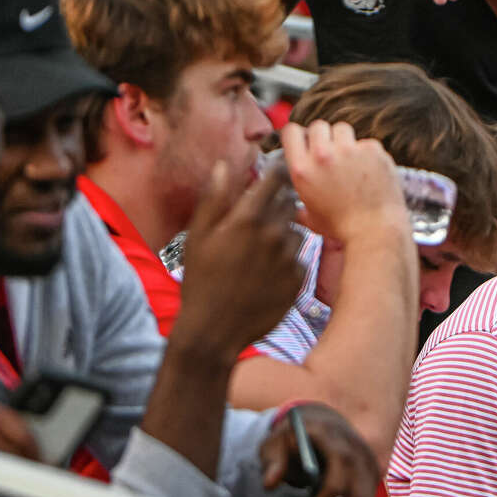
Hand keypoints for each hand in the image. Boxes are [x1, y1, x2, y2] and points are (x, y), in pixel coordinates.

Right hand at [178, 160, 304, 352]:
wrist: (214, 330)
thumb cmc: (201, 281)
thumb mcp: (198, 236)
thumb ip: (214, 198)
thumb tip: (223, 166)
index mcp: (248, 219)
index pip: (275, 180)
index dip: (276, 173)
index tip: (275, 172)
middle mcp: (275, 235)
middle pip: (289, 203)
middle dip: (278, 203)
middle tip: (261, 216)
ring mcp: (290, 259)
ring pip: (295, 231)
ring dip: (283, 232)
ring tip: (261, 250)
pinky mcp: (299, 280)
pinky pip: (299, 258)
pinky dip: (288, 259)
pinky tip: (268, 272)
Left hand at [260, 403, 376, 496]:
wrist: (322, 426)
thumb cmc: (295, 436)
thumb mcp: (276, 442)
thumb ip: (273, 461)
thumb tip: (270, 484)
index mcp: (336, 437)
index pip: (343, 462)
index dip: (334, 490)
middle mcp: (359, 453)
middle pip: (360, 494)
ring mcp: (369, 470)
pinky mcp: (371, 486)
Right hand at [281, 121, 407, 244]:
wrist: (376, 231)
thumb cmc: (344, 229)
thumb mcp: (312, 220)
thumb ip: (300, 208)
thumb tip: (296, 211)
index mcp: (303, 169)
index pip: (291, 131)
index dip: (298, 135)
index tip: (305, 141)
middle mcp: (323, 155)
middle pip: (318, 126)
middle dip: (323, 137)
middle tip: (331, 154)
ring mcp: (349, 150)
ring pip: (342, 129)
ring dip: (344, 141)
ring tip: (351, 161)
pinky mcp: (372, 150)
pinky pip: (366, 142)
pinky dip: (367, 153)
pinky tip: (369, 171)